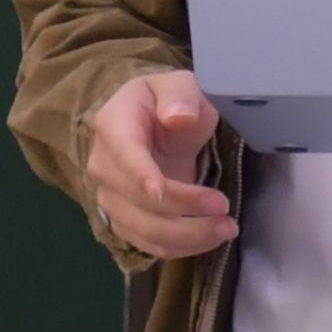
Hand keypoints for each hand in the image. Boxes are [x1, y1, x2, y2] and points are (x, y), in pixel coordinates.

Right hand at [85, 69, 236, 259]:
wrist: (154, 123)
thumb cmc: (169, 101)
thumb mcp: (179, 84)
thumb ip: (180, 96)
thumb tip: (177, 116)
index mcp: (113, 126)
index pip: (124, 156)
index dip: (141, 175)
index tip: (162, 191)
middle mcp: (104, 166)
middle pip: (137, 200)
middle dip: (183, 209)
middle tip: (225, 208)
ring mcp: (111, 197)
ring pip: (144, 230)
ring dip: (187, 236)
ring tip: (227, 228)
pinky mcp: (125, 221)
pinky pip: (149, 244)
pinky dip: (182, 247)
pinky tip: (211, 238)